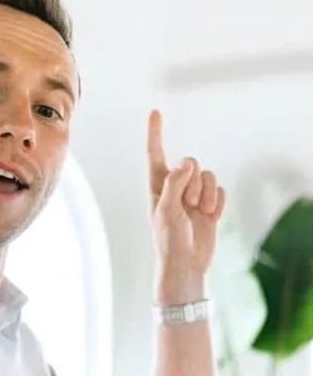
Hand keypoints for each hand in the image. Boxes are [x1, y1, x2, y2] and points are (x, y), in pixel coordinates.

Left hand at [147, 109, 225, 303]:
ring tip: (198, 213)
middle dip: (193, 182)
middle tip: (186, 205)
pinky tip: (209, 218)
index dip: (155, 133)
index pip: (156, 153)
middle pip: (192, 162)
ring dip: (206, 194)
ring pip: (209, 176)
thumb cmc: (168, 239)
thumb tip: (186, 162)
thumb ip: (174, 183)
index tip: (155, 112)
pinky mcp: (210, 203)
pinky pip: (220, 190)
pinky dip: (217, 203)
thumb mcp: (166, 210)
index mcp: (156, 185)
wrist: (186, 264)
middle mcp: (175, 185)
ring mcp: (193, 194)